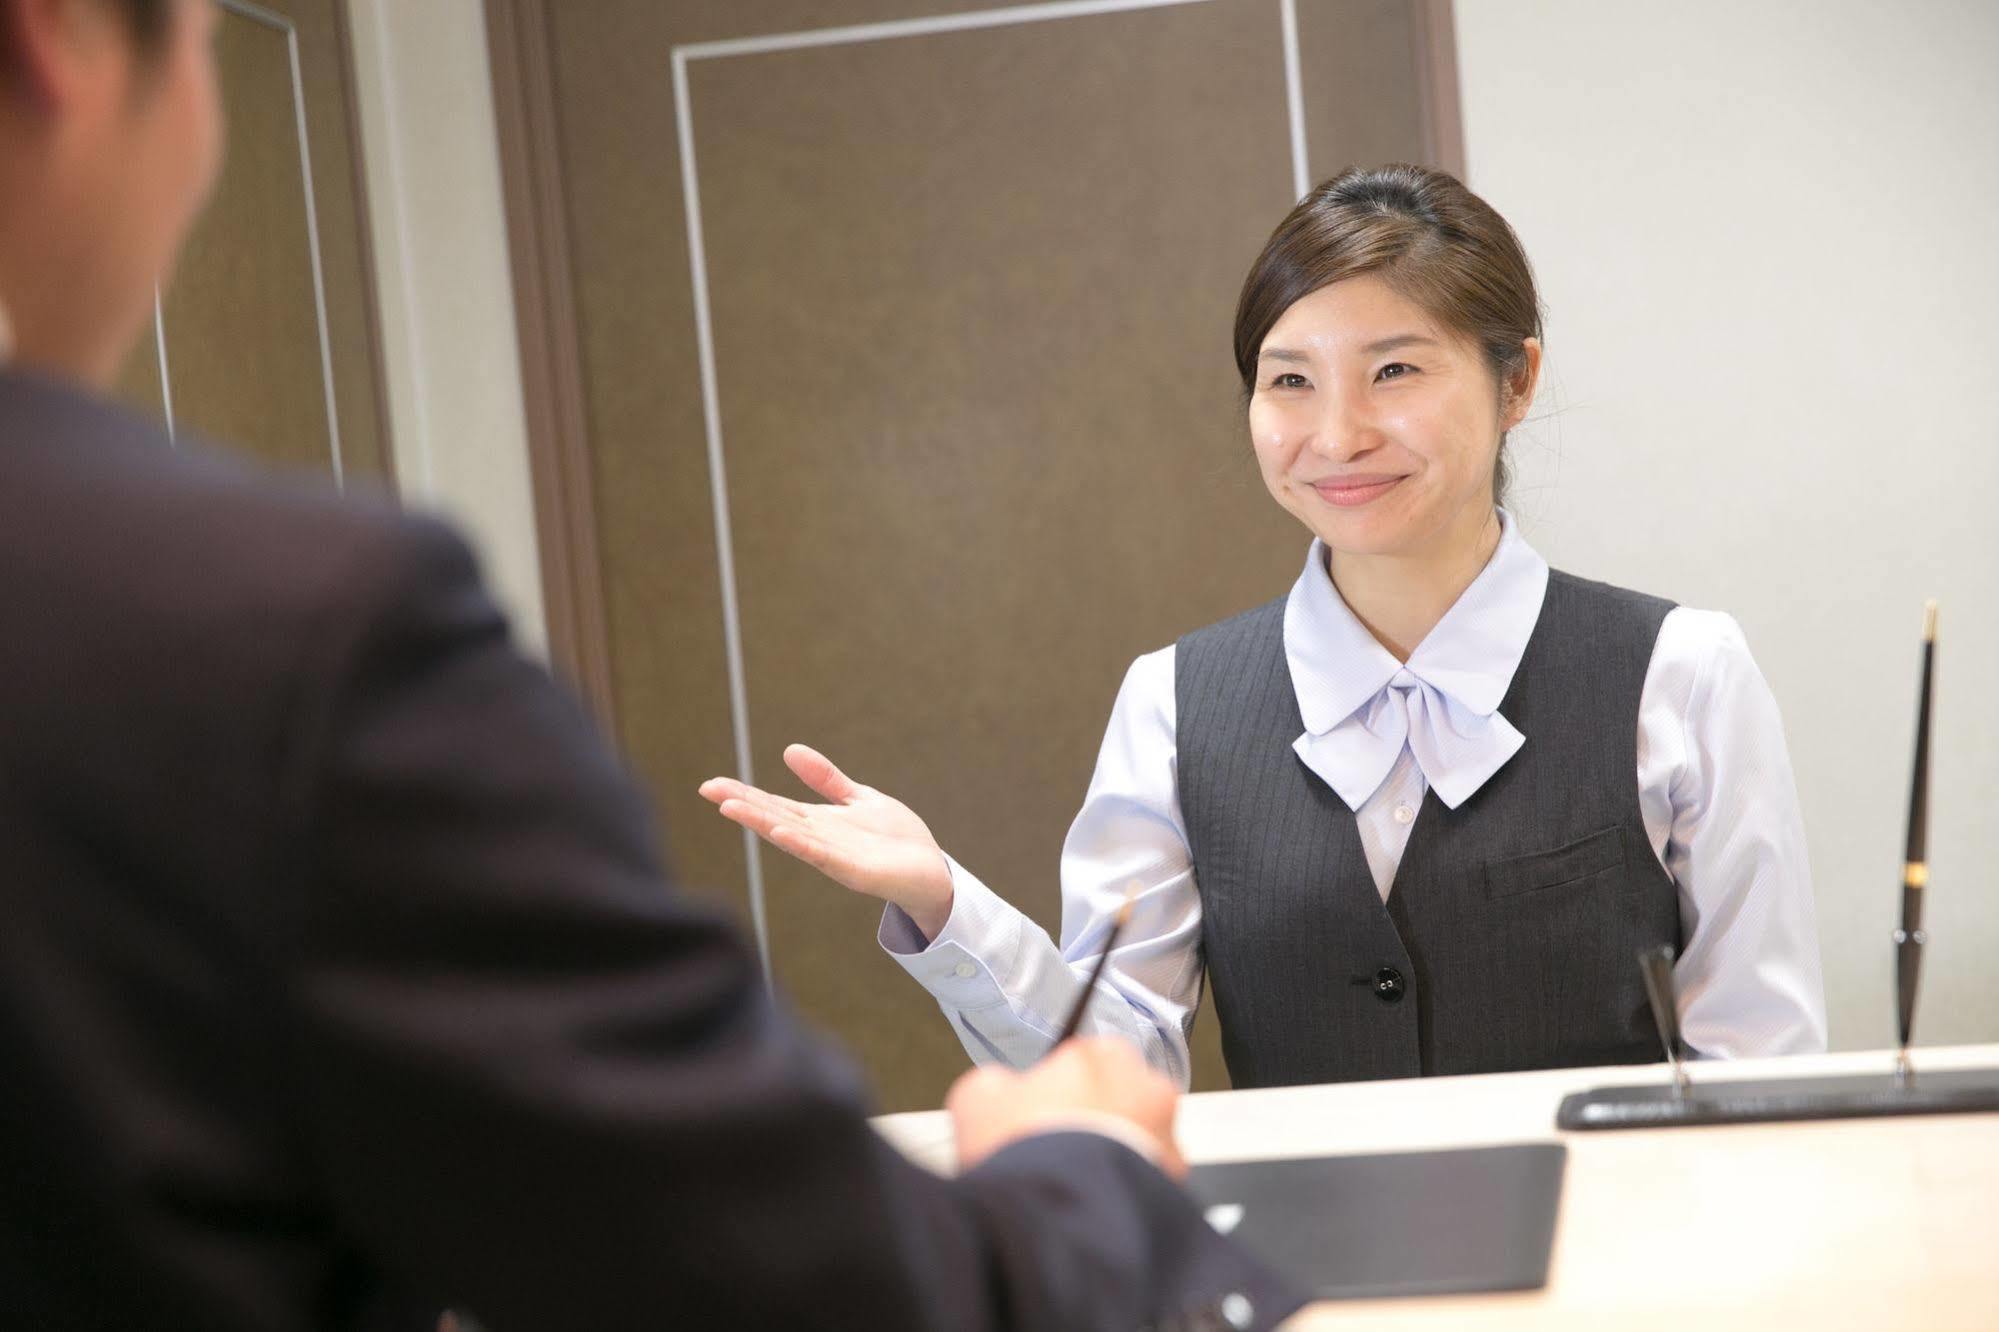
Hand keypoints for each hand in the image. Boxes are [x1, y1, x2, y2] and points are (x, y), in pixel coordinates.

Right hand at [699, 744, 955, 938]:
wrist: (930, 871)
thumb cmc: (895, 838)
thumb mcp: (857, 798)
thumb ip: (825, 779)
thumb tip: (789, 750)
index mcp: (817, 822)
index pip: (773, 805)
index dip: (743, 793)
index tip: (712, 783)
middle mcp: (818, 839)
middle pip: (774, 817)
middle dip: (742, 804)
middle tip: (709, 790)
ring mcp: (834, 857)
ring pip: (791, 836)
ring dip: (762, 822)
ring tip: (732, 807)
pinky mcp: (854, 872)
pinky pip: (824, 856)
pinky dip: (802, 844)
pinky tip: (783, 831)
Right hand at [945, 1038, 1185, 1178]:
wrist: (1060, 1215)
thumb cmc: (1024, 1149)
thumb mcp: (977, 1099)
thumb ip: (997, 1084)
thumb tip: (1001, 1090)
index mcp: (1100, 1054)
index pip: (1084, 1060)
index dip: (1060, 1088)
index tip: (1043, 1113)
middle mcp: (1145, 1086)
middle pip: (1121, 1095)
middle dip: (1097, 1116)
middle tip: (1060, 1148)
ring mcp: (1167, 1135)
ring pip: (1142, 1136)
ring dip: (1118, 1152)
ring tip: (1077, 1182)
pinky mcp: (1176, 1181)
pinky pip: (1152, 1176)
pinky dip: (1129, 1185)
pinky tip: (1096, 1201)